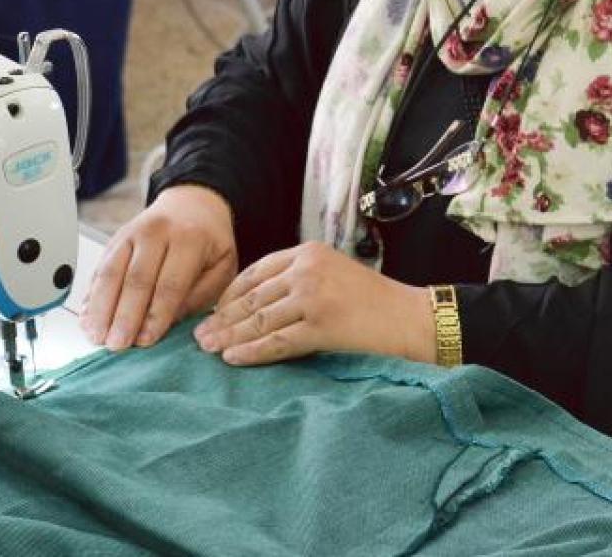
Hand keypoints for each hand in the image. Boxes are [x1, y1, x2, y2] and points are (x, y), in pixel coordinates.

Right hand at [81, 184, 237, 350]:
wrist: (191, 203)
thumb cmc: (209, 240)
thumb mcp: (223, 265)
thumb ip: (201, 294)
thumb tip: (172, 322)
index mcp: (189, 239)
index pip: (170, 283)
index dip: (155, 315)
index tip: (145, 340)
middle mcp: (156, 233)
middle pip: (135, 279)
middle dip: (124, 316)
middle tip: (116, 345)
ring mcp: (130, 234)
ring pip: (110, 272)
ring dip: (101, 308)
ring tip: (97, 335)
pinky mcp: (114, 240)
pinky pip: (99, 268)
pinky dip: (91, 295)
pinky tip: (87, 317)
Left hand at [193, 241, 435, 366]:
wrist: (411, 318)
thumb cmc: (374, 300)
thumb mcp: (333, 272)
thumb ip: (299, 278)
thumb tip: (255, 303)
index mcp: (309, 251)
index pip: (256, 272)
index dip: (230, 294)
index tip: (214, 312)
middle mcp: (307, 269)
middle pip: (253, 297)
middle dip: (223, 318)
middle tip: (200, 336)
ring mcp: (314, 296)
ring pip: (259, 320)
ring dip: (231, 337)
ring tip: (209, 350)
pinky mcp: (321, 326)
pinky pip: (277, 342)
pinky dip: (252, 352)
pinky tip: (234, 358)